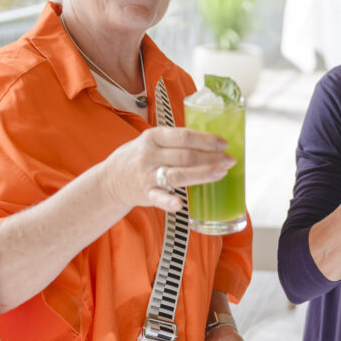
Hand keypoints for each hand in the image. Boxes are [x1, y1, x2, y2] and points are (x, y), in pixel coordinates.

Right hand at [103, 126, 233, 211]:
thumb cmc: (140, 157)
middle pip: (185, 156)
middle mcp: (150, 155)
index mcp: (154, 137)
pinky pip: (158, 198)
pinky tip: (182, 204)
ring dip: (202, 174)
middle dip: (211, 157)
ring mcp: (147, 175)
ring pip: (178, 175)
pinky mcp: (145, 194)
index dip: (206, 140)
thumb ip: (176, 140)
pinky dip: (169, 202)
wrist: (110, 179)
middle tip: (230, 160)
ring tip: (221, 173)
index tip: (225, 143)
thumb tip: (212, 142)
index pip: (184, 136)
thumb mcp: (153, 141)